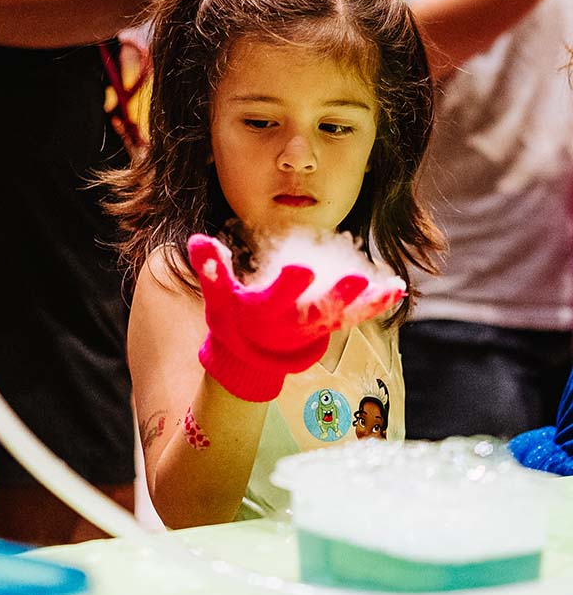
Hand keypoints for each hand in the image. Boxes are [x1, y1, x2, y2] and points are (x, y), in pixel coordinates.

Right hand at [188, 234, 403, 401]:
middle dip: (336, 296)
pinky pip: (356, 316)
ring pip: (342, 315)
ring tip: (385, 287)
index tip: (300, 267)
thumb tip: (197, 239)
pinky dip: (376, 305)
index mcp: (262, 313)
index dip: (287, 285)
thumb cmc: (232, 319)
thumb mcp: (217, 297)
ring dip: (364, 303)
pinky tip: (397, 289)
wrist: (249, 355)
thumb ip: (211, 270)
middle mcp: (291, 323)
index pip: (275, 299)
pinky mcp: (329, 325)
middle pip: (315, 310)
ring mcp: (313, 326)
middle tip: (355, 281)